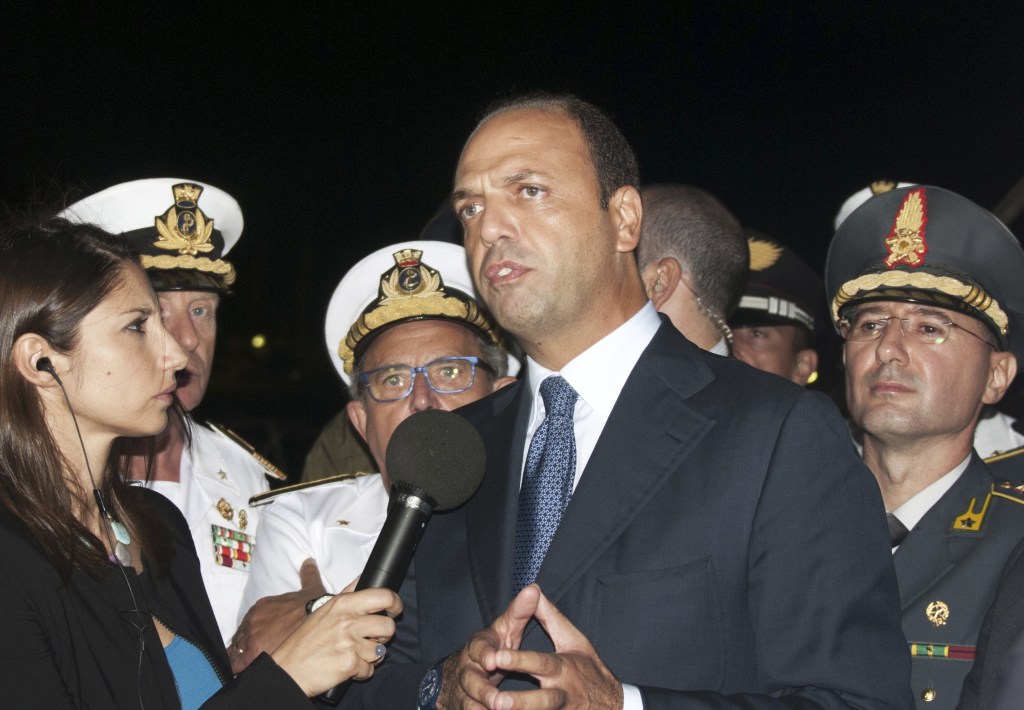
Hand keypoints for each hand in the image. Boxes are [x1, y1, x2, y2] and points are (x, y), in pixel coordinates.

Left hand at [228, 558, 325, 673]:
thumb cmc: (315, 609)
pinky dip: (239, 669)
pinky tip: (244, 672)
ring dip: (241, 658)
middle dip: (245, 647)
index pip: (248, 625)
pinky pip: (236, 664)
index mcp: (261, 608)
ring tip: (249, 666)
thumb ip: (308, 575)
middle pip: (240, 638)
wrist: (316, 623)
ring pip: (236, 652)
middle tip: (255, 655)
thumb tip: (309, 561)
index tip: (258, 642)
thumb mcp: (311, 587)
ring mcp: (250, 637)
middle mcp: (252, 621)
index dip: (252, 635)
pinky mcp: (251, 654)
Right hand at [270, 581, 401, 695]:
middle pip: (389, 626)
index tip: (395, 610)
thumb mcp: (325, 609)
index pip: (384, 596)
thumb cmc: (305, 640)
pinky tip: (347, 667)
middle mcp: (348, 620)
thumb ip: (348, 593)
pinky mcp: (350, 664)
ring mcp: (349, 642)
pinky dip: (361, 672)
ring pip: (380, 650)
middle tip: (370, 639)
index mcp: (343, 604)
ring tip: (354, 655)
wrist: (287, 669)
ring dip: (370, 656)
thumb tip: (363, 576)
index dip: (395, 604)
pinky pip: (370, 669)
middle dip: (383, 636)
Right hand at [438, 584, 539, 709]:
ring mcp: (466, 692)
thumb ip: (518, 613)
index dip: (484, 655)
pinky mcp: (467, 708)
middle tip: (499, 701)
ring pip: (471, 704)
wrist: (464, 676)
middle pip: (471, 682)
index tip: (493, 660)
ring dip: (484, 708)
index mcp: (479, 648)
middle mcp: (468, 670)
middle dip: (483, 692)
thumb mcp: (504, 630)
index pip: (478, 648)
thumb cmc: (493, 649)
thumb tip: (534, 588)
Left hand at [489, 587, 621, 709]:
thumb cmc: (589, 668)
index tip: (498, 657)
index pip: (540, 663)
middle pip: (542, 701)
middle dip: (521, 701)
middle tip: (498, 701)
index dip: (519, 661)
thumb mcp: (573, 639)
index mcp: (564, 668)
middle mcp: (562, 693)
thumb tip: (534, 590)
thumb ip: (550, 618)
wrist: (613, 704)